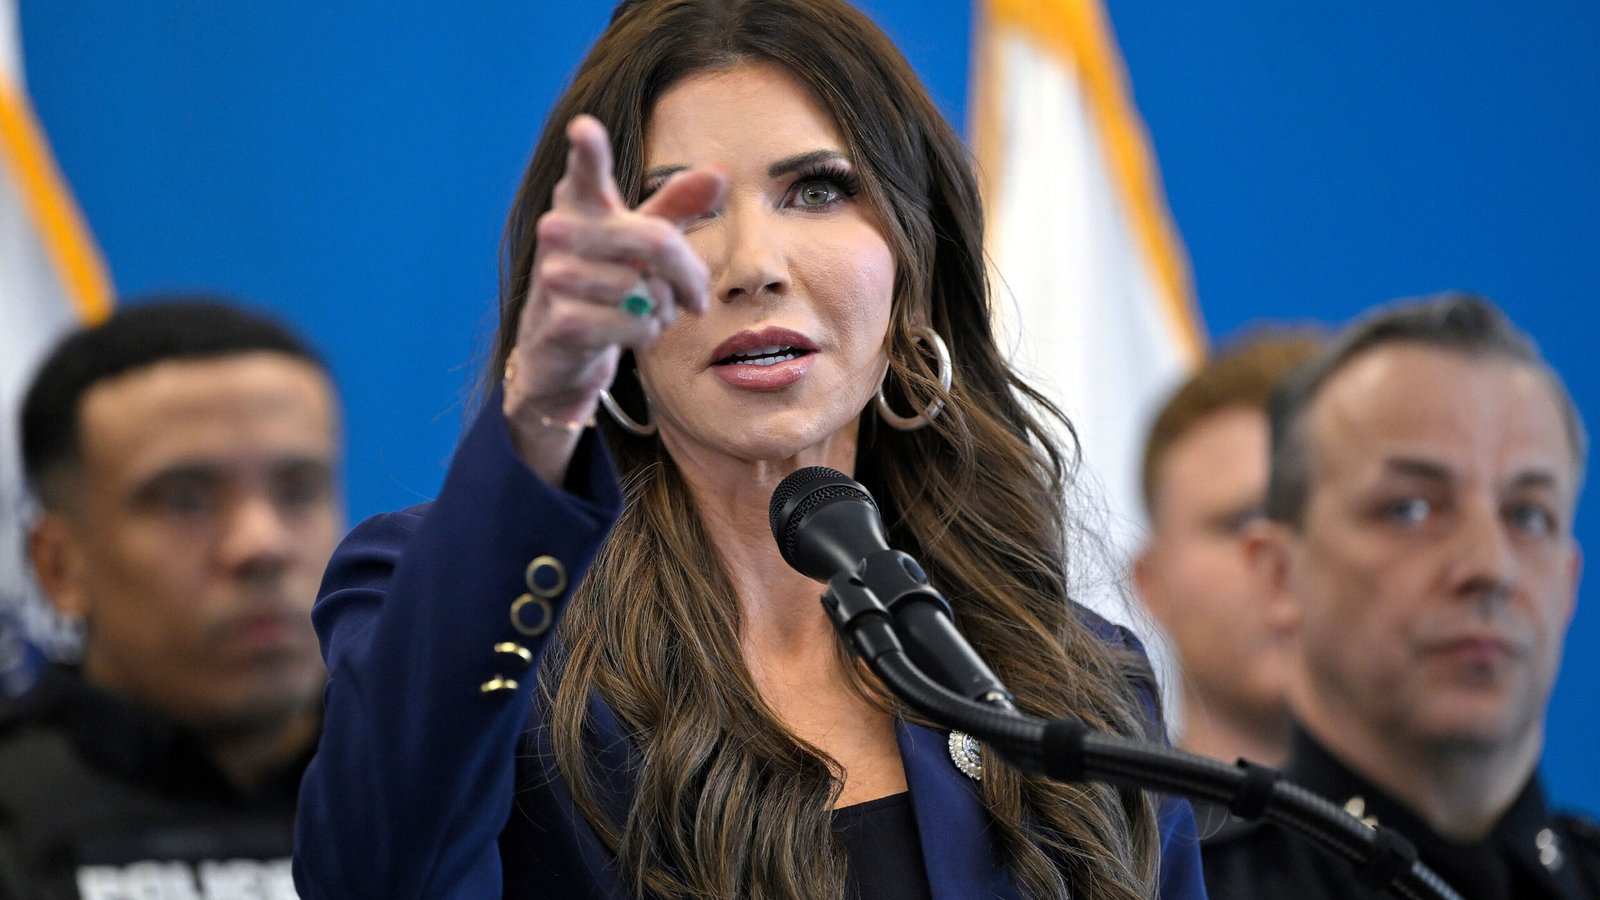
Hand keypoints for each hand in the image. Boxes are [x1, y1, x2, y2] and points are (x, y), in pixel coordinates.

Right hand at [503, 115, 725, 484]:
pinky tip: (625, 333)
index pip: (585, 173)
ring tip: (642, 311)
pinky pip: (637, 325)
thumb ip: (676, 208)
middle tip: (696, 297)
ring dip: (663, 310)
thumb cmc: (604, 282)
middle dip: (690, 276)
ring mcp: (555, 278)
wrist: (558, 350)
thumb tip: (720, 173)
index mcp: (580, 204)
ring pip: (650, 290)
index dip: (588, 151)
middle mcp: (559, 233)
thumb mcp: (638, 242)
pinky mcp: (563, 323)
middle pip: (658, 243)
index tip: (584, 128)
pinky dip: (646, 334)